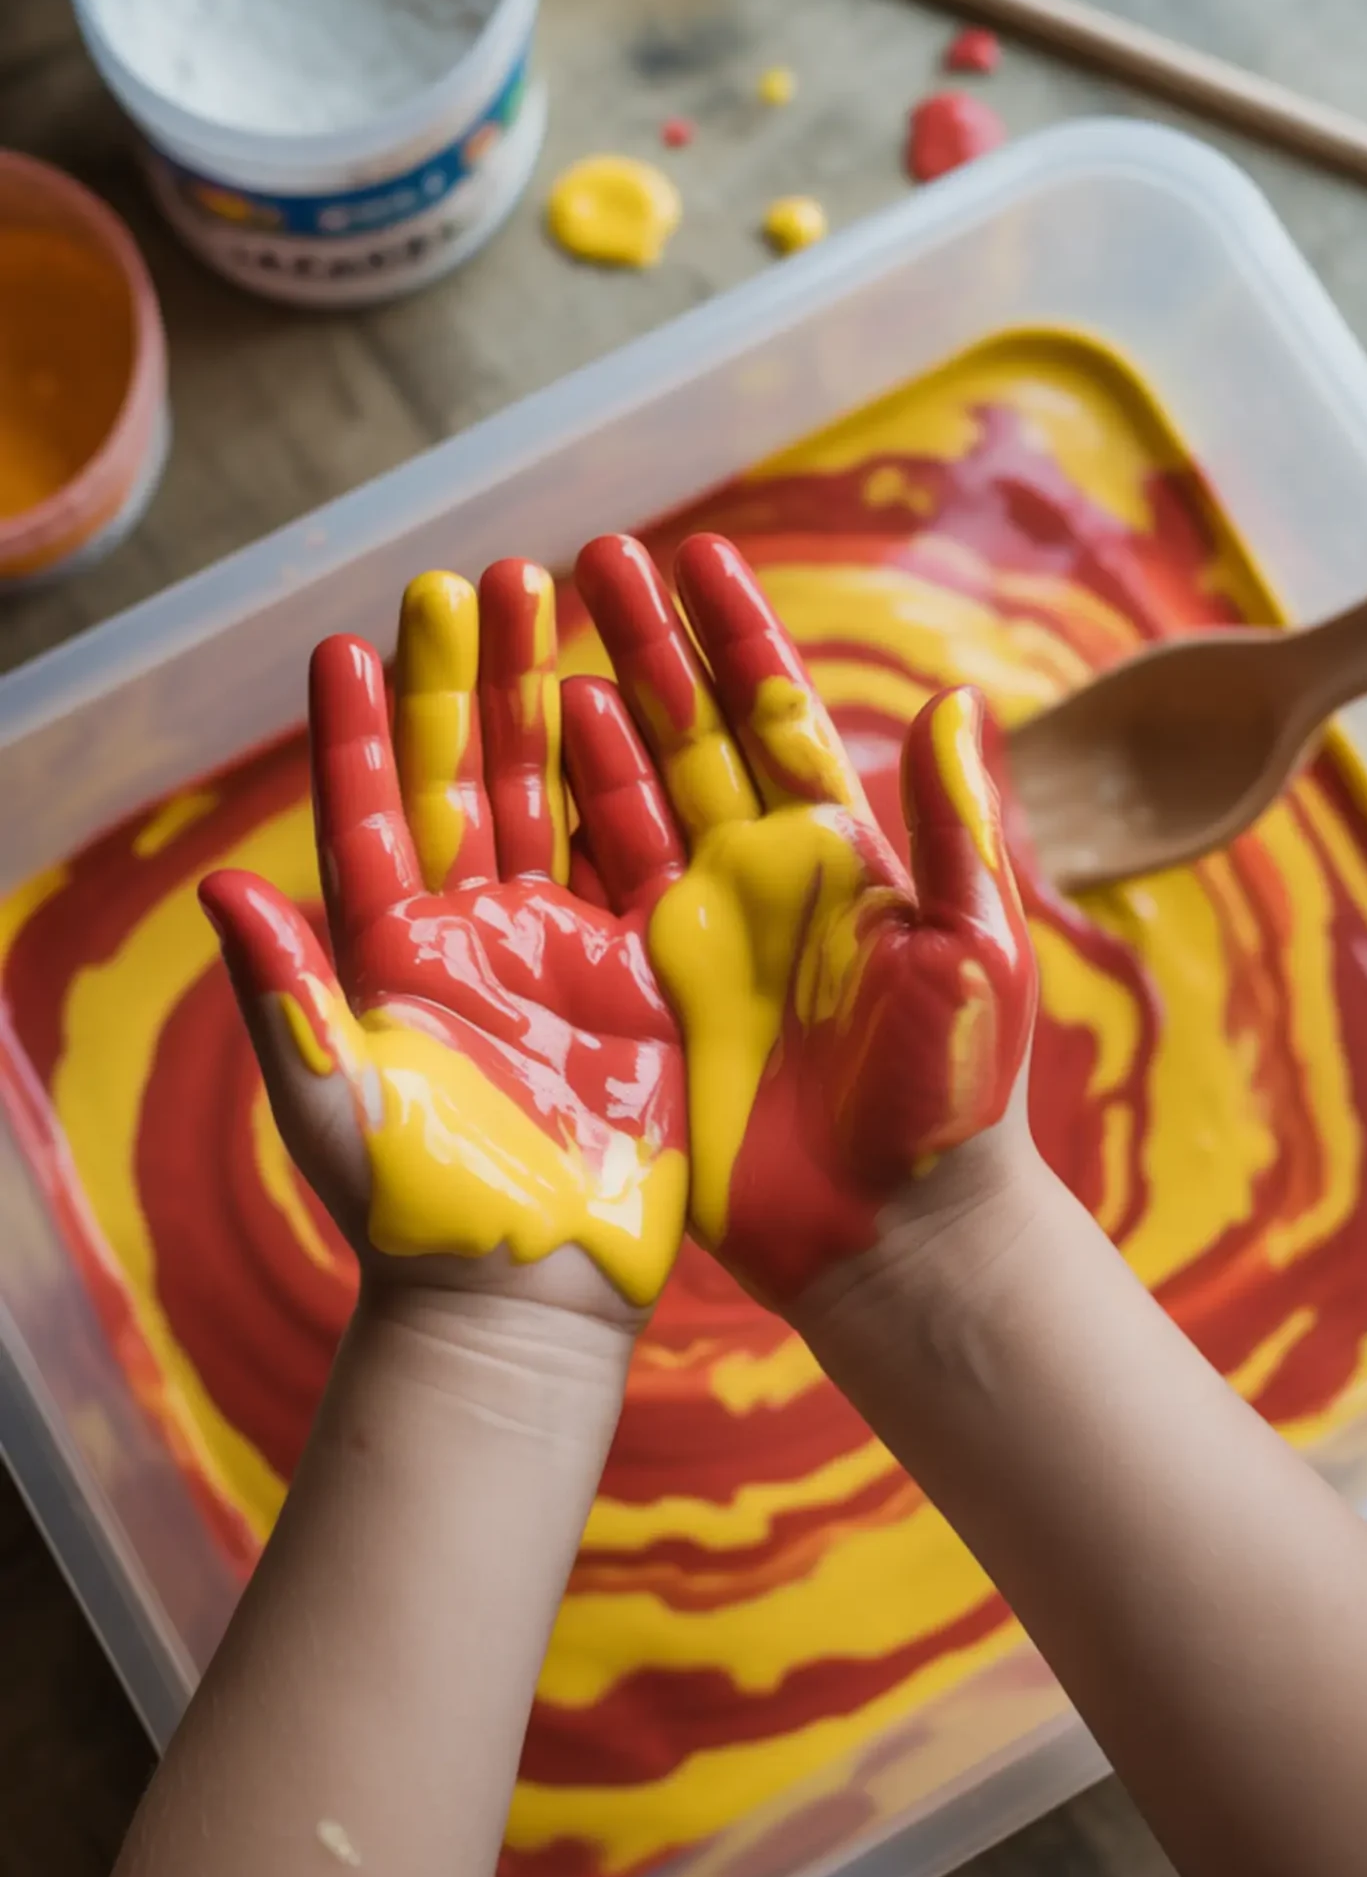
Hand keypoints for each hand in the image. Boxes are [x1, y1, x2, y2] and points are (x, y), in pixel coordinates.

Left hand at [200, 563, 687, 1324]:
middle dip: (465, 679)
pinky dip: (625, 781)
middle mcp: (468, 937)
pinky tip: (618, 703)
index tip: (343, 645)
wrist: (527, 1298)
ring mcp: (554, 949)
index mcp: (388, 957)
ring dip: (543, 699)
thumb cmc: (417, 1214)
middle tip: (474, 578)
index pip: (365, 819)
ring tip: (551, 597)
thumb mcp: (341, 1105)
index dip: (354, 735)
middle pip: (465, 781)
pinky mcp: (633, 977)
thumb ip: (289, 998)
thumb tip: (224, 891)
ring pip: (548, 796)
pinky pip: (630, 857)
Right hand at [568, 531, 1037, 1308]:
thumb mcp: (972, 954)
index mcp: (841, 857)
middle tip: (583, 557)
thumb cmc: (954, 1102)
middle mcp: (763, 880)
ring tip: (531, 638)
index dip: (734, 635)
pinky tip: (527, 763)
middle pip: (688, 735)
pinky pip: (594, 897)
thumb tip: (962, 698)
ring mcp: (701, 938)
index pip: (776, 716)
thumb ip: (957, 831)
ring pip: (628, 799)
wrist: (897, 1239)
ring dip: (583, 718)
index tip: (691, 551)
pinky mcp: (651, 1002)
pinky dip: (560, 827)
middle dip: (639, 644)